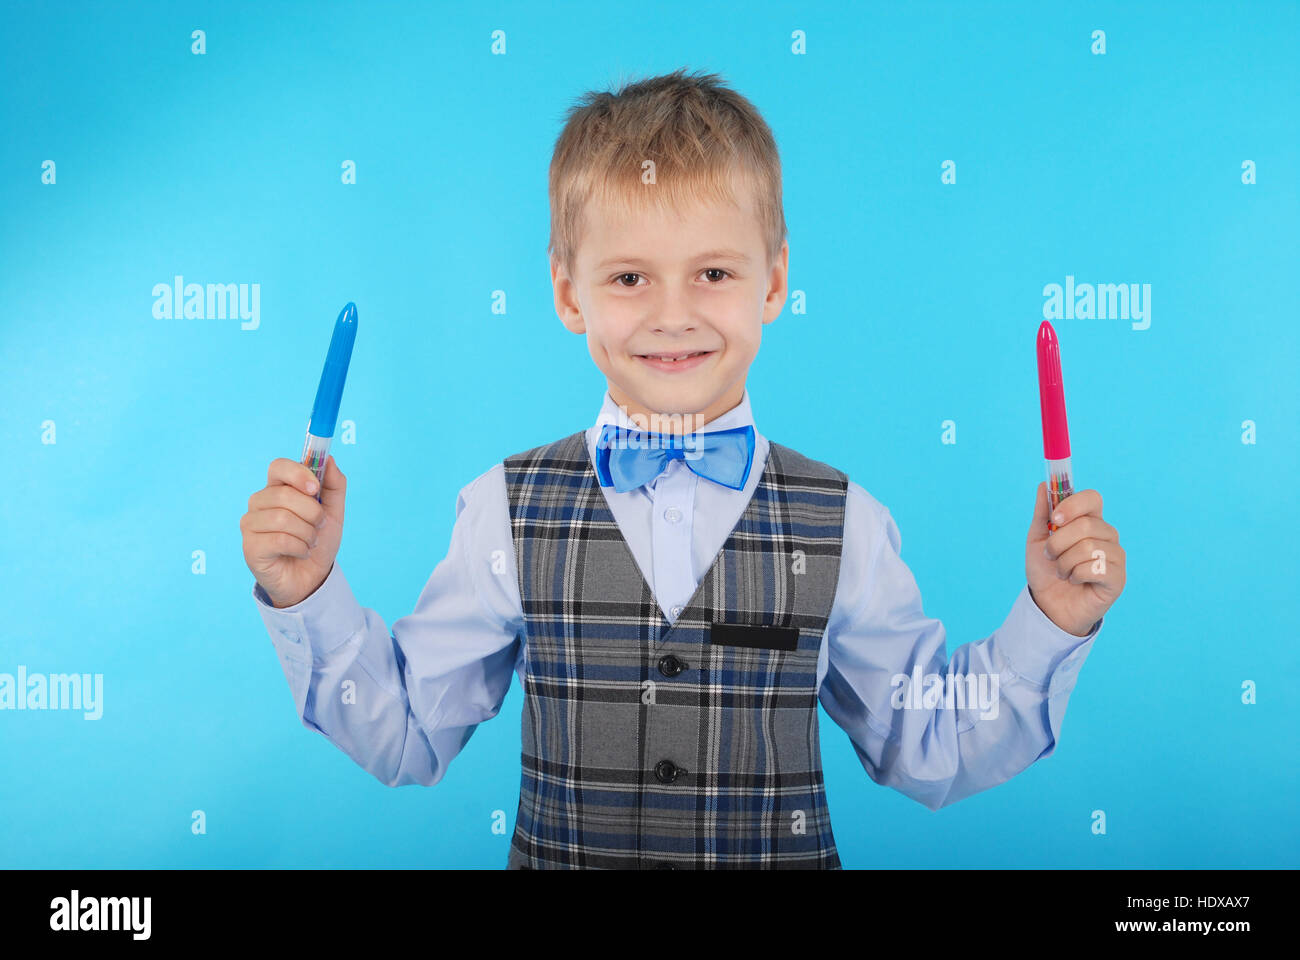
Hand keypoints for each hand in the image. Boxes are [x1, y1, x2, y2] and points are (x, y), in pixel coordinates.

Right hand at [241, 456, 346, 607]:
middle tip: (319, 526)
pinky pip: (279, 540)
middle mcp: (259, 503)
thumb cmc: (318, 542)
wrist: (313, 578)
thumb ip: (334, 485)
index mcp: (278, 488)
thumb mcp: (334, 512)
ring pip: (282, 518)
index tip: (316, 489)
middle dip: (312, 512)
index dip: (298, 473)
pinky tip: (301, 553)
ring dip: (307, 533)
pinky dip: (300, 548)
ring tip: (311, 542)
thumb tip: (329, 459)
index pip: (278, 466)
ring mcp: (251, 524)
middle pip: (284, 494)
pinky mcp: (250, 547)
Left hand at [1025, 481, 1124, 636]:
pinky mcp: (1118, 578)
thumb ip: (1043, 513)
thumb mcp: (1038, 539)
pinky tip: (1075, 581)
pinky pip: (1095, 568)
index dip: (1072, 505)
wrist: (1047, 605)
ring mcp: (1115, 556)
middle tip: (1051, 555)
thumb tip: (1044, 484)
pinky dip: (1076, 575)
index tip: (1054, 520)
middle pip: (1086, 524)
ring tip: (1062, 572)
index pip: (1092, 498)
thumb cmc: (1046, 571)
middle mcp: (1107, 535)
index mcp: (1089, 521)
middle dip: (1058, 542)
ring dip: (1064, 562)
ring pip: (1088, 547)